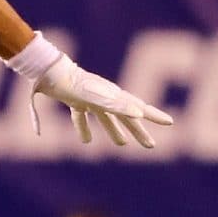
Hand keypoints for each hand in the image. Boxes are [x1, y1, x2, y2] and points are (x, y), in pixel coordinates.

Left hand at [33, 56, 173, 148]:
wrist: (47, 70)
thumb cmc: (72, 83)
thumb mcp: (95, 96)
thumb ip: (116, 105)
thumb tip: (139, 113)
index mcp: (113, 96)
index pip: (138, 108)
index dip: (154, 115)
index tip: (170, 121)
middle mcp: (104, 96)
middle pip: (125, 117)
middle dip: (137, 131)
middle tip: (150, 145)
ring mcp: (89, 97)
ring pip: (106, 117)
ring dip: (114, 131)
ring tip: (121, 144)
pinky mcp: (74, 99)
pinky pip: (82, 116)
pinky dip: (84, 128)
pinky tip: (85, 141)